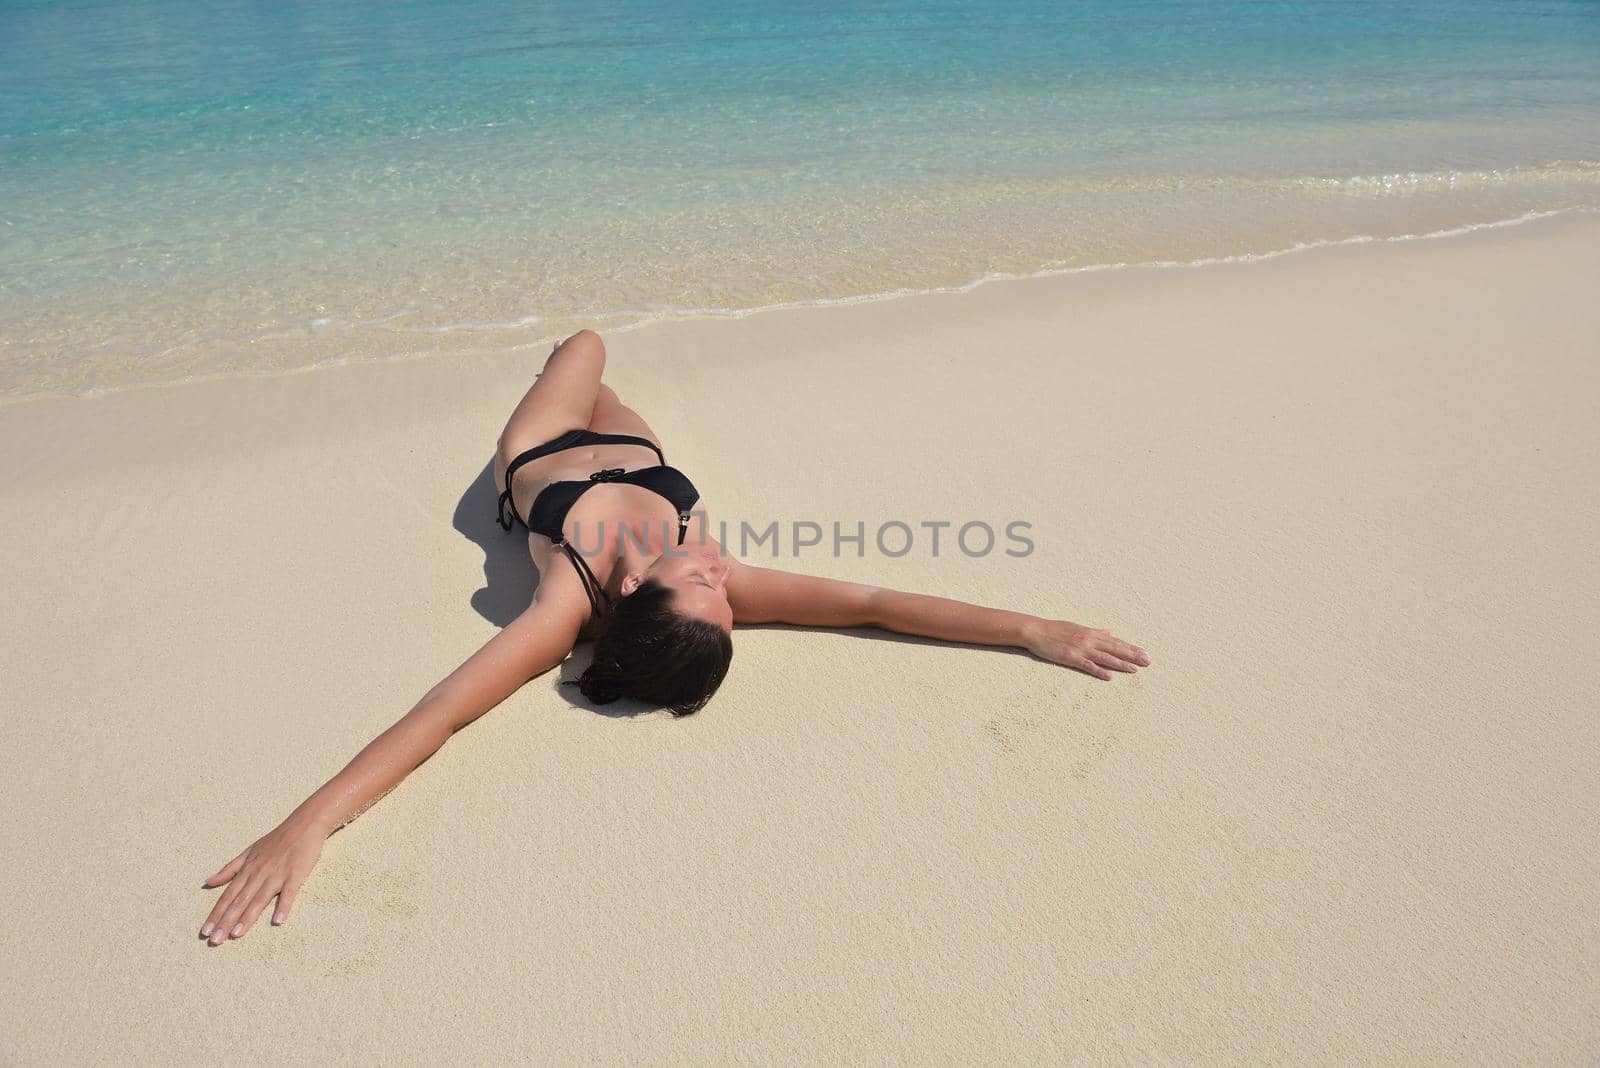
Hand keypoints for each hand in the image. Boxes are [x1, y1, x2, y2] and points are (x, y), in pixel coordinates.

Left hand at [199, 815, 325, 945]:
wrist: (304, 825)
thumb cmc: (276, 840)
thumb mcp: (248, 852)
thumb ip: (229, 869)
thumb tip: (208, 882)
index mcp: (247, 870)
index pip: (227, 896)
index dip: (216, 914)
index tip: (205, 932)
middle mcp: (259, 874)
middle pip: (239, 901)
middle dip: (226, 922)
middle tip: (215, 941)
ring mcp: (277, 874)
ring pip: (259, 900)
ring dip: (247, 918)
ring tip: (236, 935)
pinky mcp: (296, 874)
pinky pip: (289, 893)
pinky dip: (283, 906)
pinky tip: (278, 920)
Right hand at [1023, 619, 1149, 680]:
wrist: (1036, 630)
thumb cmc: (1056, 629)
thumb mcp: (1078, 627)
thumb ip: (1096, 631)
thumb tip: (1111, 632)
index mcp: (1092, 633)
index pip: (1115, 641)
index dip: (1131, 647)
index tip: (1144, 652)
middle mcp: (1089, 640)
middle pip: (1115, 649)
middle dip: (1132, 655)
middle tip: (1148, 661)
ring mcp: (1081, 649)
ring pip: (1105, 657)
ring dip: (1121, 663)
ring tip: (1135, 669)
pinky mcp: (1071, 658)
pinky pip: (1087, 665)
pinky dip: (1099, 671)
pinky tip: (1109, 677)